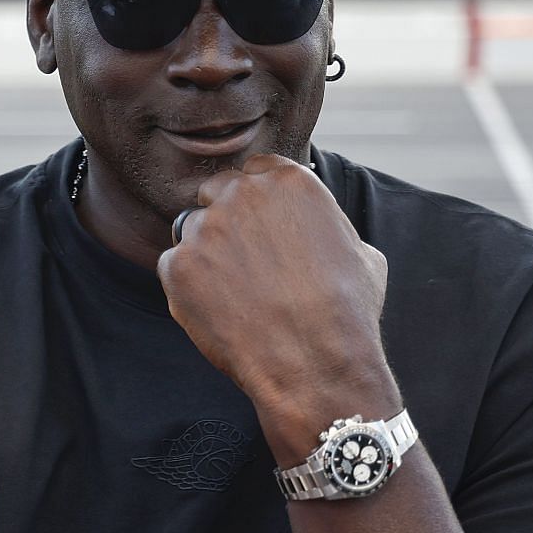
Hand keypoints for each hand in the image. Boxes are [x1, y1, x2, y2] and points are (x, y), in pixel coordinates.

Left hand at [156, 155, 396, 454]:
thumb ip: (324, 225)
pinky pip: (173, 268)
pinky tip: (218, 312)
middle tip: (242, 261)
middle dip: (225, 219)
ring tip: (235, 294)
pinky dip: (187, 288)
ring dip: (205, 254)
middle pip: (216, 192)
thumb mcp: (359, 252)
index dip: (255, 199)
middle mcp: (242, 194)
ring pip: (191, 231)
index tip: (260, 225)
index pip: (255, 170)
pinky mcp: (177, 266)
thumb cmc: (346, 312)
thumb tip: (317, 227)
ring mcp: (205, 228)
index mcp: (288, 181)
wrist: (315, 361)